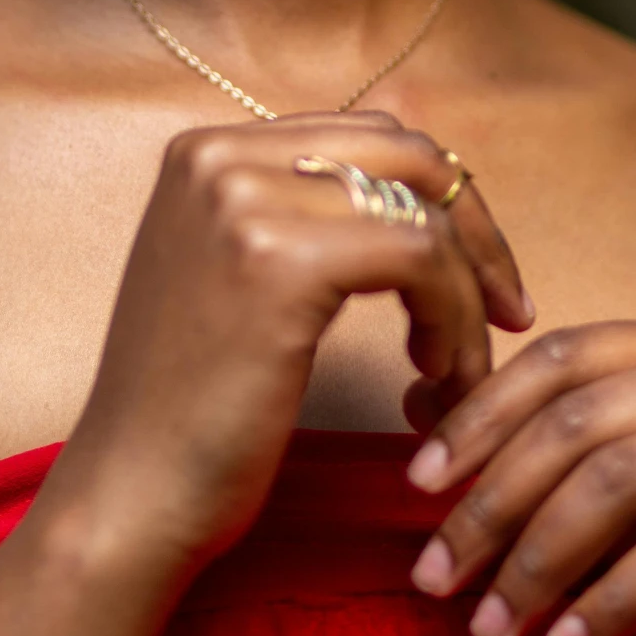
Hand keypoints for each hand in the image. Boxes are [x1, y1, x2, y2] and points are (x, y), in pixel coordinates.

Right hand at [53, 113, 531, 578]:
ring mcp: (243, 200)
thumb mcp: (232, 279)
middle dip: (475, 235)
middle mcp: (219, 156)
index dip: (443, 205)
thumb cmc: (190, 412)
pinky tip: (433, 382)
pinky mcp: (278, 260)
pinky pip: (421, 260)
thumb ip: (300, 219)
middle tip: (506, 313)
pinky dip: (453, 323)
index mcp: (207, 150)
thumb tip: (420, 198)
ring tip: (453, 375)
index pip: (371, 139)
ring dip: (466, 299)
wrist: (130, 496)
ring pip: (424, 215)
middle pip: (408, 157)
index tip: (480, 281)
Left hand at [405, 317, 635, 635]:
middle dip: (495, 502)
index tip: (417, 487)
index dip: (482, 416)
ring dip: (541, 560)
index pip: (566, 358)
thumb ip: (541, 446)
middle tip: (436, 579)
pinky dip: (613, 600)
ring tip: (491, 626)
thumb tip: (414, 400)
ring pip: (626, 481)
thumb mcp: (628, 497)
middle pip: (584, 422)